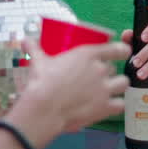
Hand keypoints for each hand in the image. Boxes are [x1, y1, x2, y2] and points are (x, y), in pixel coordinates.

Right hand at [15, 41, 129, 137]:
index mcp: (88, 54)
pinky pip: (120, 104)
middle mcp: (100, 70)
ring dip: (117, 86)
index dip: (122, 50)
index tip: (122, 52)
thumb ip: (34, 48)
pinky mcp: (105, 107)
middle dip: (107, 72)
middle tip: (96, 77)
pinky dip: (116, 105)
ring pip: (123, 84)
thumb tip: (24, 40)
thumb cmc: (42, 81)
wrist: (44, 108)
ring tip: (108, 90)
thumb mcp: (38, 61)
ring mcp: (104, 89)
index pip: (117, 48)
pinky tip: (109, 106)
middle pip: (114, 68)